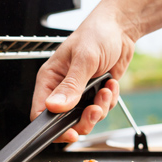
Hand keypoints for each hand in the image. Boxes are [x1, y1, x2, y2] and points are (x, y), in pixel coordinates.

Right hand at [31, 9, 135, 142]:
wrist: (121, 28)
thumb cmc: (98, 33)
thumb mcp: (85, 59)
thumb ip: (71, 86)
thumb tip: (55, 107)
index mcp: (50, 78)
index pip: (40, 112)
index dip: (52, 128)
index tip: (70, 132)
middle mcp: (62, 88)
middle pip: (64, 122)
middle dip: (84, 119)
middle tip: (95, 109)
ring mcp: (79, 92)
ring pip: (85, 118)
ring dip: (100, 108)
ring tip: (106, 89)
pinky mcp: (94, 93)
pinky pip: (100, 110)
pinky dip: (109, 101)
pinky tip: (111, 83)